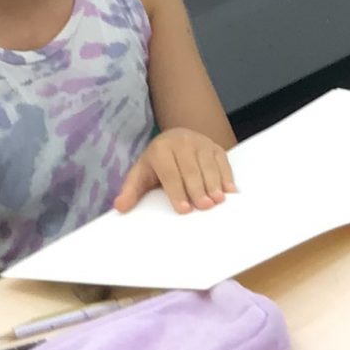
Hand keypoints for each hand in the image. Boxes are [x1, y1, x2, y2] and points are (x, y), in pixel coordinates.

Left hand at [114, 128, 236, 213]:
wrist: (175, 139)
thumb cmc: (158, 163)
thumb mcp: (142, 174)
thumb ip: (131, 191)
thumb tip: (119, 207)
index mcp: (160, 150)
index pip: (169, 172)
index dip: (176, 191)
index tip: (183, 209)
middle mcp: (181, 142)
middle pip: (191, 169)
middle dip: (198, 189)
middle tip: (204, 206)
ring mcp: (200, 143)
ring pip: (208, 165)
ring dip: (214, 183)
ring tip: (218, 200)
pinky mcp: (215, 146)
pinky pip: (222, 161)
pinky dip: (227, 176)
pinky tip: (229, 191)